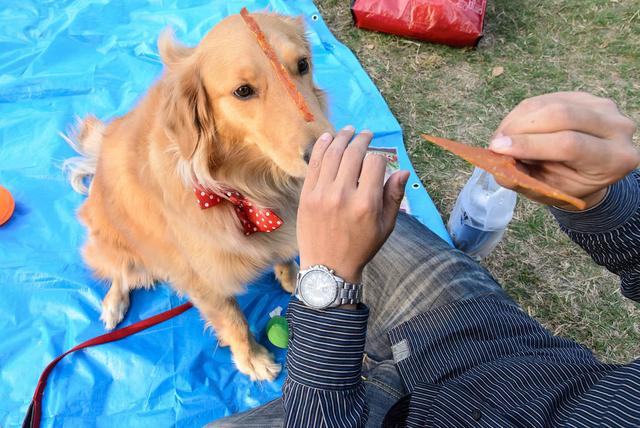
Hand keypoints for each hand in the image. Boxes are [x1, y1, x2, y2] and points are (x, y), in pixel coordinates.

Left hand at [297, 126, 409, 282]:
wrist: (328, 268)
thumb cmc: (361, 247)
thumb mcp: (385, 226)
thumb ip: (393, 196)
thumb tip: (403, 171)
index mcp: (367, 203)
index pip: (375, 162)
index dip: (379, 156)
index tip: (379, 159)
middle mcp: (344, 195)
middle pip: (353, 153)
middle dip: (362, 139)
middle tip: (365, 134)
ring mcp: (322, 194)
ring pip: (333, 154)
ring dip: (341, 137)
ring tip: (348, 131)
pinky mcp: (306, 196)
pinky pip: (314, 164)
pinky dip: (322, 148)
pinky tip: (328, 138)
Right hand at [489, 92, 638, 209]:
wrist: (587, 173)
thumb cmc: (567, 186)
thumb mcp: (549, 192)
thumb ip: (524, 180)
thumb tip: (497, 163)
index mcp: (615, 159)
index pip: (570, 144)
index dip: (530, 144)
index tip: (497, 149)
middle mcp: (618, 128)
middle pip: (561, 116)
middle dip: (520, 128)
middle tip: (496, 143)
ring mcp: (604, 107)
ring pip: (550, 104)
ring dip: (517, 120)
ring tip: (502, 138)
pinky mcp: (585, 96)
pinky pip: (545, 99)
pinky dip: (522, 114)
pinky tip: (514, 129)